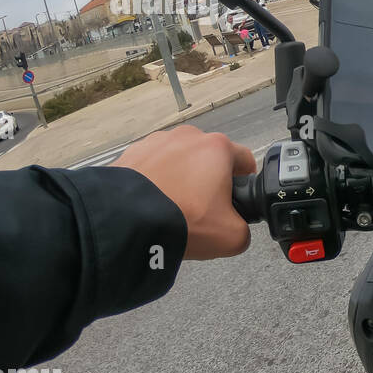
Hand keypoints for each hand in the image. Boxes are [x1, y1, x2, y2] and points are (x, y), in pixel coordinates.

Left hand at [112, 125, 255, 259]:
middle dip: (209, 180)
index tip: (236, 201)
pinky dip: (155, 180)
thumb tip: (234, 227)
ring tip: (171, 206)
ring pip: (180, 159)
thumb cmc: (183, 220)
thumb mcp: (232, 237)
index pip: (245, 161)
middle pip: (210, 158)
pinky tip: (151, 201)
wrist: (126, 222)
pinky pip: (152, 165)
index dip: (245, 183)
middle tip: (202, 209)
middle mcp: (189, 136)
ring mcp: (157, 141)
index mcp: (217, 147)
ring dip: (181, 177)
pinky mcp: (131, 152)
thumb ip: (244, 230)